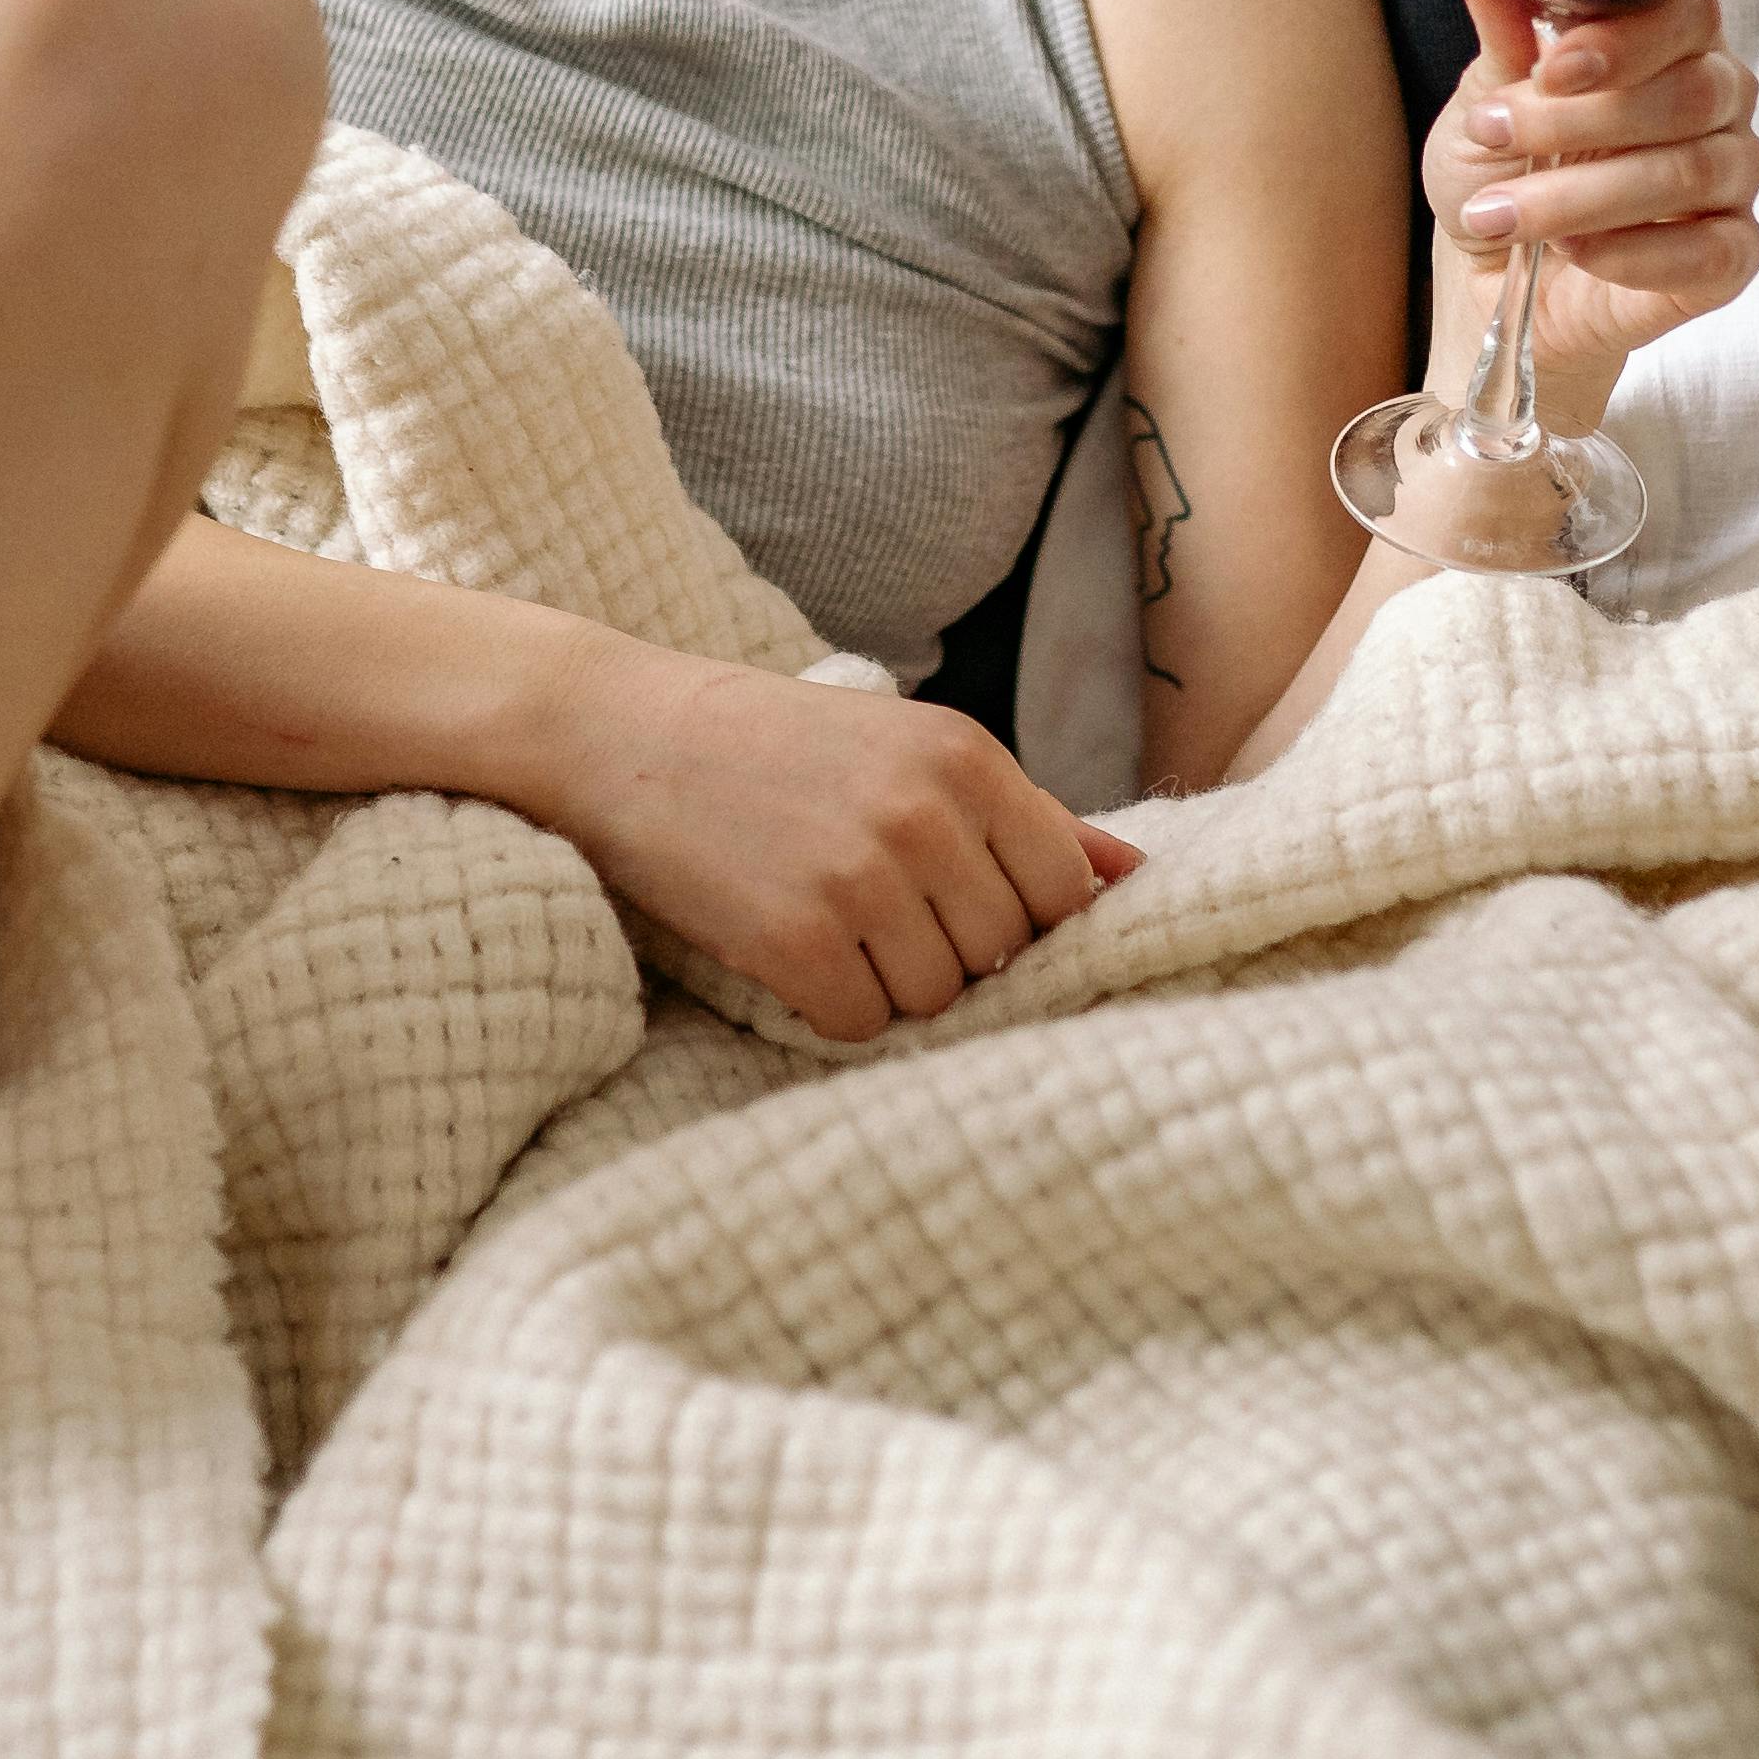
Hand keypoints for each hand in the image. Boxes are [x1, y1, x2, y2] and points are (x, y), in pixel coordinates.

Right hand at [535, 657, 1139, 1042]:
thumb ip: (1026, 815)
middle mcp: (927, 815)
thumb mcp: (910, 748)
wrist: (622, 735)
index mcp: (968, 758)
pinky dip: (832, 1008)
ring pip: (939, 999)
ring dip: (892, 984)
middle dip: (955, 955)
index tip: (965, 912)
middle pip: (1005, 954)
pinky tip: (793, 953)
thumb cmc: (775, 746)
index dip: (1026, 922)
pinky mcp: (795, 938)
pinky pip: (862, 1023)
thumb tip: (1135, 878)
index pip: (1066, 892)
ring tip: (833, 924)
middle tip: (879, 916)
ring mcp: (862, 878)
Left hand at [1424, 0, 1758, 433]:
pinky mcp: (1733, 256)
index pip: (1688, 12)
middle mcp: (1717, 99)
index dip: (1625, 39)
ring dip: (1585, 195)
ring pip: (1695, 172)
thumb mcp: (1483, 96)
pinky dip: (1633, 253)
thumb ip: (1499, 22)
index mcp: (1667, 41)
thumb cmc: (1499, 171)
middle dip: (1584, 119)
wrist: (1491, 278)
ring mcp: (1732, 178)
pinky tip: (1573, 253)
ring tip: (1501, 212)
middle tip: (1496, 136)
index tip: (1548, 67)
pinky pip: (1714, 250)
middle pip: (1694, 92)